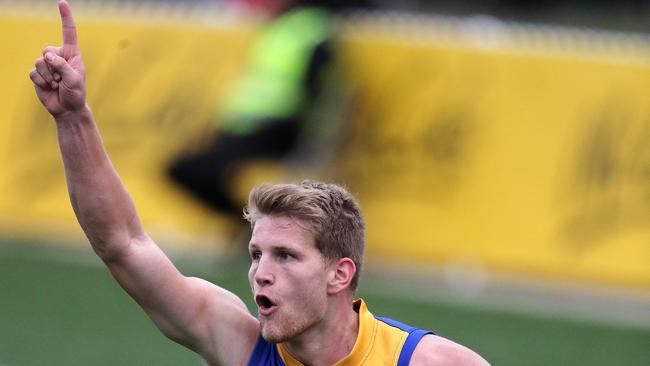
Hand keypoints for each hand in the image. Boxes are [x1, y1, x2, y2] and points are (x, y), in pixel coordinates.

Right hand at [29, 0, 85, 116]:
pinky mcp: (38, 74)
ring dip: (48, 76)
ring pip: (39, 62)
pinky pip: (33, 73)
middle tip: (62, 80)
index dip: (65, 18)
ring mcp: (47, 65)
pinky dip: (41, 82)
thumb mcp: (74, 80)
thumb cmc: (76, 93)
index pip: (68, 33)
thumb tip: (47, 55)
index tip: (62, 3)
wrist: (67, 109)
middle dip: (53, 66)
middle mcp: (59, 57)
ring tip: (57, 85)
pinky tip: (49, 87)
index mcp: (72, 54)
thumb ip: (62, 65)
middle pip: (47, 50)